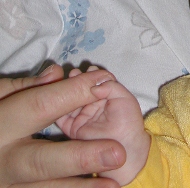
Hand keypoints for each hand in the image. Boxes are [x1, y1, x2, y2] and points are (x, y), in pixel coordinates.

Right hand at [0, 64, 124, 187]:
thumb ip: (27, 86)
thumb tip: (58, 73)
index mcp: (0, 126)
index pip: (39, 108)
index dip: (73, 94)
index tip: (101, 83)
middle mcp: (2, 161)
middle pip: (42, 161)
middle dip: (81, 159)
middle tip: (117, 154)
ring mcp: (7, 183)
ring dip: (80, 187)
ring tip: (113, 184)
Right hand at [57, 69, 149, 185]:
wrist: (126, 148)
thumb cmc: (128, 122)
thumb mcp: (125, 98)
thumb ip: (111, 86)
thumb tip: (93, 82)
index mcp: (103, 95)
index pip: (93, 82)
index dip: (90, 75)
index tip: (88, 70)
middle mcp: (90, 104)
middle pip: (79, 89)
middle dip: (76, 80)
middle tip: (74, 73)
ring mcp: (80, 115)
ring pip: (69, 100)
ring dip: (66, 90)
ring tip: (67, 81)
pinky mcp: (72, 128)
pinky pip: (61, 116)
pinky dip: (58, 106)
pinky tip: (58, 95)